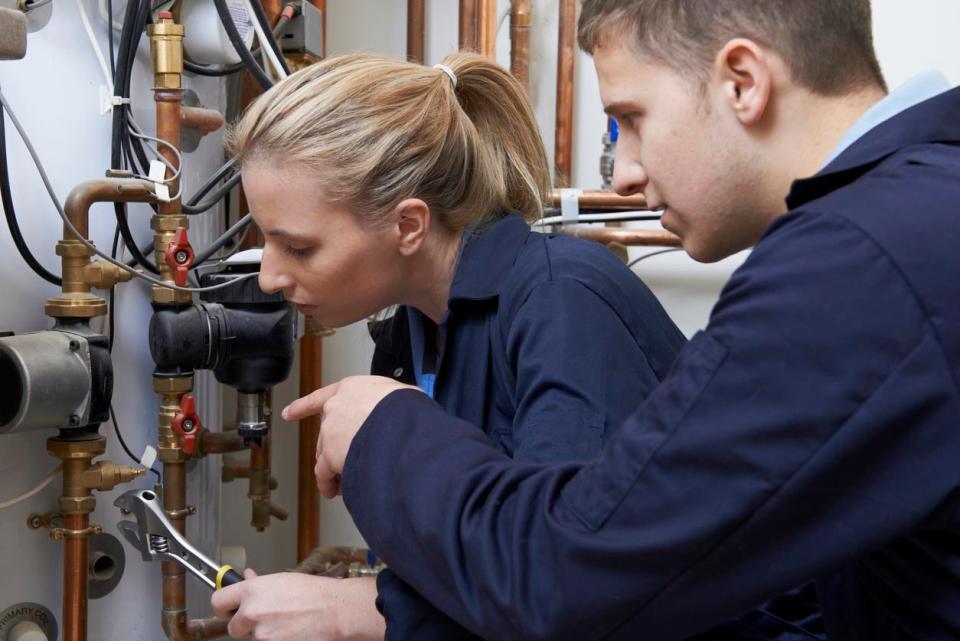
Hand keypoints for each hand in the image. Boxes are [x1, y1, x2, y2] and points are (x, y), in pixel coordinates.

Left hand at [211, 571, 384, 640]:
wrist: (334, 611)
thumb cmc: (314, 593)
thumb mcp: (283, 581)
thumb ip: (259, 583)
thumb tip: (247, 577)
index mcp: (251, 591)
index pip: (218, 602)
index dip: (224, 607)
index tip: (229, 609)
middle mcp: (251, 613)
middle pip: (233, 627)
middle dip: (246, 625)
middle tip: (266, 619)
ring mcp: (260, 634)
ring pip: (253, 638)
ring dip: (264, 633)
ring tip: (286, 624)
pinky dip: (276, 640)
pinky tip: (291, 632)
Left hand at [282, 376, 419, 497]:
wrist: (399, 424)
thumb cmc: (404, 408)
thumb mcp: (402, 395)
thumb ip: (392, 403)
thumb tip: (404, 411)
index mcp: (350, 389)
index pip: (320, 398)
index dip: (302, 407)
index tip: (288, 413)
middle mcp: (335, 409)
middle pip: (327, 432)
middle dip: (335, 448)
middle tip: (346, 460)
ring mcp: (330, 432)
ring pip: (325, 454)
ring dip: (332, 468)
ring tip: (344, 482)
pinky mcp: (329, 457)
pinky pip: (325, 474)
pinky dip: (329, 484)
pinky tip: (334, 491)